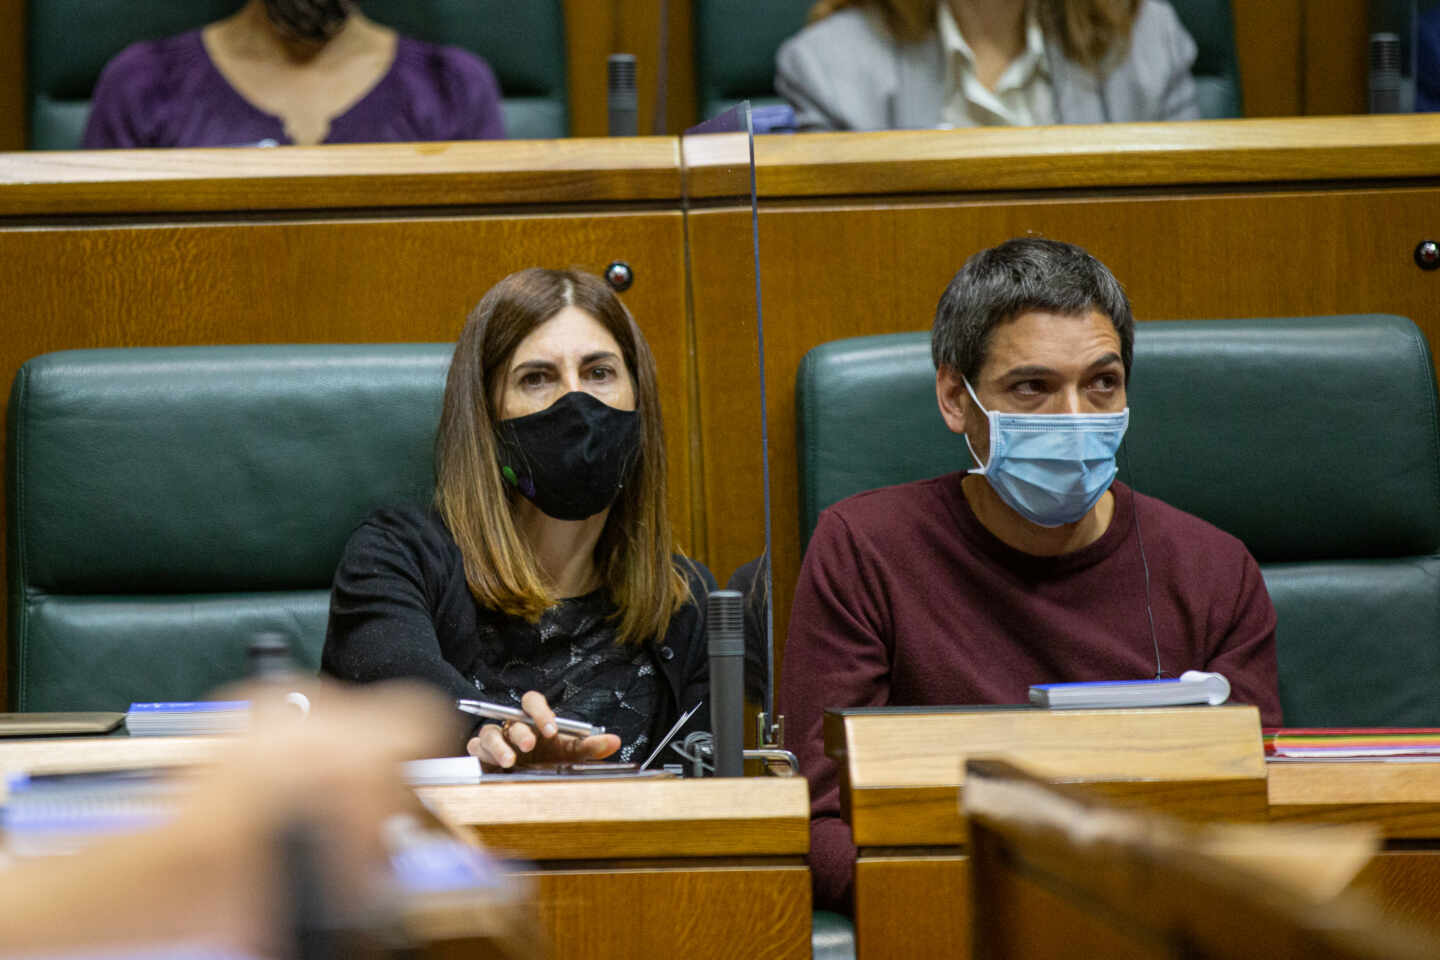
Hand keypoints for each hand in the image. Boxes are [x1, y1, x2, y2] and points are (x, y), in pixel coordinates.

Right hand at [465, 690, 619, 768]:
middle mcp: (512, 726)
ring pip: (488, 734)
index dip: (539, 712)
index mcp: (534, 719)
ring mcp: (494, 740)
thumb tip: (615, 741)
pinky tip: (493, 767)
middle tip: (531, 745)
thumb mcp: (570, 753)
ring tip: (510, 761)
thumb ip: (590, 746)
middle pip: (511, 719)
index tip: (550, 729)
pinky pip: (474, 750)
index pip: (532, 702)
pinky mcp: (481, 756)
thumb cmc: (548, 758)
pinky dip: (482, 757)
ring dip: (498, 746)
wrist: (525, 777)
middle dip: (521, 731)